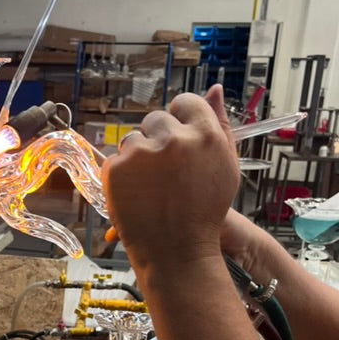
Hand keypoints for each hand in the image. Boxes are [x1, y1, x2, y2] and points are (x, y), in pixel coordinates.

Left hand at [101, 85, 239, 271]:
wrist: (178, 251)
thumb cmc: (205, 210)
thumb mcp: (225, 166)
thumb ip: (219, 124)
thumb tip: (215, 88)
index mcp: (206, 134)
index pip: (185, 102)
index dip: (180, 120)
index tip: (177, 138)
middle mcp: (175, 139)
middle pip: (156, 119)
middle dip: (157, 139)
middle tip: (165, 172)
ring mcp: (143, 154)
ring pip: (132, 139)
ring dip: (137, 157)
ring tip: (151, 188)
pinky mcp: (117, 169)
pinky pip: (115, 159)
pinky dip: (121, 175)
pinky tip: (137, 195)